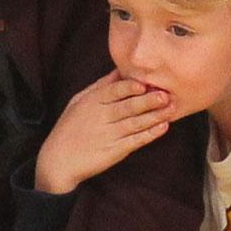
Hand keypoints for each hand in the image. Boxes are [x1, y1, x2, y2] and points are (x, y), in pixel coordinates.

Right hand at [34, 70, 172, 193]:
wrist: (58, 160)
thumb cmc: (69, 127)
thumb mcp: (79, 101)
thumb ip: (100, 86)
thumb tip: (120, 69)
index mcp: (92, 102)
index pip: (113, 91)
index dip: (129, 87)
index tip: (144, 83)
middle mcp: (101, 117)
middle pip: (128, 106)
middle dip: (148, 100)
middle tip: (165, 94)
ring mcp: (109, 135)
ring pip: (135, 123)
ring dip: (155, 116)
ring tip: (171, 109)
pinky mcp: (115, 151)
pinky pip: (135, 141)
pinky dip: (150, 134)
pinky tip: (163, 128)